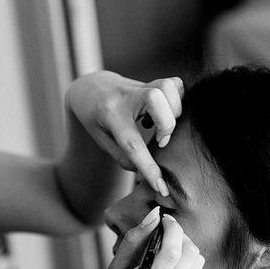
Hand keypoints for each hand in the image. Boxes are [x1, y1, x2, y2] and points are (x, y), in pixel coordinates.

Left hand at [65, 70, 183, 195]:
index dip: (148, 167)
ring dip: (175, 110)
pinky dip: (179, 98)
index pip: (132, 144)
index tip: (161, 187)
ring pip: (167, 87)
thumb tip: (144, 171)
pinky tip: (168, 110)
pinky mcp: (152, 81)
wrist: (90, 88)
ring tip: (164, 124)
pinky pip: (175, 83)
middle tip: (161, 140)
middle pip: (155, 100)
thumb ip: (122, 156)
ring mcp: (140, 86)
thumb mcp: (101, 140)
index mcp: (110, 115)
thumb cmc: (95, 119)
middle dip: (167, 125)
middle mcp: (126, 97)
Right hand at [75, 206, 203, 268]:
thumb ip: (134, 241)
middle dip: (181, 235)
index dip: (173, 228)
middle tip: (164, 230)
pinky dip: (183, 261)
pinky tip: (165, 261)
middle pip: (191, 254)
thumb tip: (153, 215)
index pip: (172, 251)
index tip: (163, 218)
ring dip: (185, 247)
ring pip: (196, 263)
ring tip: (165, 244)